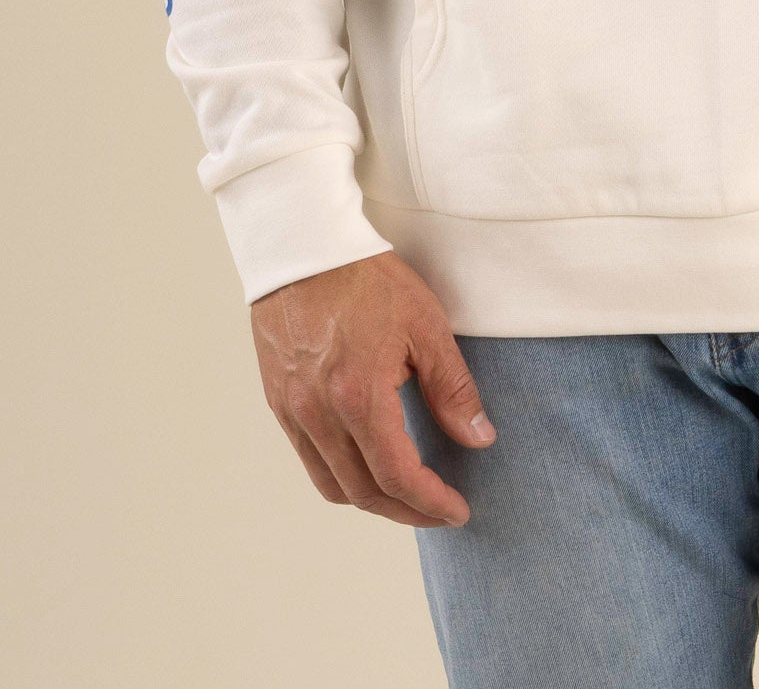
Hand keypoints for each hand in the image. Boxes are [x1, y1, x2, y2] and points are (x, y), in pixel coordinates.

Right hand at [250, 250, 494, 527]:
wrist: (301, 247)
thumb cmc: (366, 279)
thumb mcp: (425, 325)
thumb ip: (452, 388)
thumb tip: (479, 439)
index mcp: (358, 396)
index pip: (397, 476)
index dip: (430, 503)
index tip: (457, 511)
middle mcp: (318, 414)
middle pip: (363, 492)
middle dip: (406, 511)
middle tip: (439, 510)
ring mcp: (292, 411)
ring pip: (332, 485)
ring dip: (372, 500)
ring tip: (407, 494)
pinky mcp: (279, 402)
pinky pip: (309, 459)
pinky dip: (342, 475)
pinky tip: (368, 461)